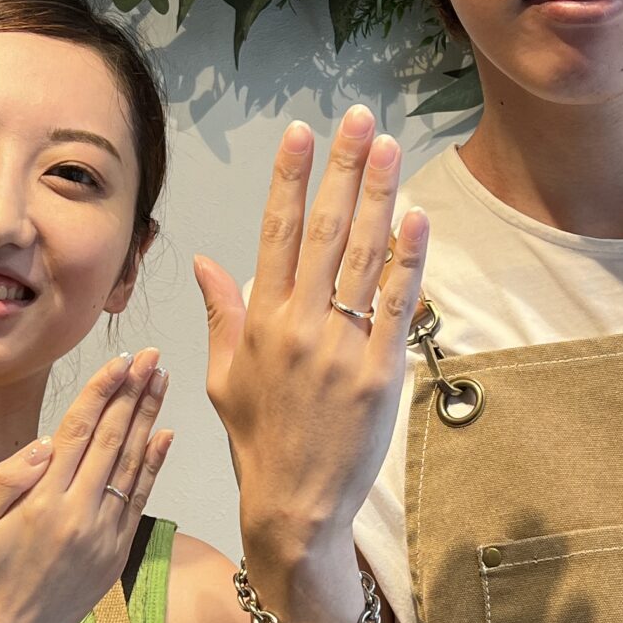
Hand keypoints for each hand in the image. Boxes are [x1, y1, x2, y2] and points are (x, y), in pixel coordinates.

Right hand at [0, 350, 170, 622]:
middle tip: (151, 355)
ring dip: (149, 420)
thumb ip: (6, 479)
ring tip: (161, 382)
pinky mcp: (113, 557)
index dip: (102, 392)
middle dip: (133, 393)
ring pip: (133, 465)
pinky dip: (154, 466)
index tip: (120, 360)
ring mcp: (103, 538)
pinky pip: (139, 501)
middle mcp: (80, 516)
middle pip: (114, 440)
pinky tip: (165, 436)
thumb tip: (44, 443)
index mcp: (43, 502)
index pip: (80, 432)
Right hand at [193, 106, 428, 569]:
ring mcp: (344, 347)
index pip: (277, 233)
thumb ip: (221, 311)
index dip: (291, 178)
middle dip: (343, 169)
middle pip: (326, 231)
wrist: (296, 502)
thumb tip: (205, 259)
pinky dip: (410, 258)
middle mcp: (301, 326)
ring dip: (380, 196)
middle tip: (360, 119)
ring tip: (391, 148)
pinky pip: (399, 303)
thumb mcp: (224, 376)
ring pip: (364, 256)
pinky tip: (416, 216)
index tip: (303, 132)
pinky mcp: (382, 370)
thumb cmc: (259, 439)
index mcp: (262, 323)